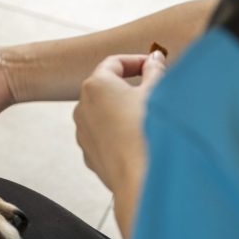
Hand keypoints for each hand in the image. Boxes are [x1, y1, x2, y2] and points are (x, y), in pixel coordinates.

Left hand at [73, 51, 166, 196]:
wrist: (141, 179)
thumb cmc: (148, 131)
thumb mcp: (156, 92)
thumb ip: (154, 70)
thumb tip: (154, 59)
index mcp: (95, 85)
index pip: (114, 62)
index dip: (137, 61)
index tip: (154, 65)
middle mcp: (81, 106)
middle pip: (106, 87)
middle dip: (130, 86)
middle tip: (154, 90)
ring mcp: (82, 132)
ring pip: (104, 112)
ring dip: (123, 110)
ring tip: (148, 118)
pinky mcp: (89, 154)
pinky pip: (104, 135)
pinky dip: (119, 132)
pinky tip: (140, 140)